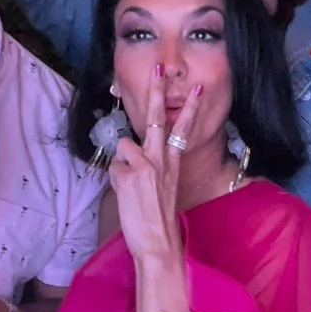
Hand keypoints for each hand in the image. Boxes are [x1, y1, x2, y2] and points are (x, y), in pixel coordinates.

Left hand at [109, 69, 200, 265]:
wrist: (157, 243)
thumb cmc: (158, 221)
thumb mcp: (162, 190)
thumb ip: (151, 168)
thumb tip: (132, 157)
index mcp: (172, 164)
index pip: (182, 130)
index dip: (190, 108)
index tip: (196, 89)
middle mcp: (160, 160)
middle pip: (156, 118)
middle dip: (157, 91)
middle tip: (158, 68)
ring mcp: (145, 165)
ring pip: (124, 146)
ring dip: (122, 164)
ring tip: (130, 186)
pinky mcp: (129, 174)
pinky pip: (114, 169)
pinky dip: (115, 180)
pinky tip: (125, 196)